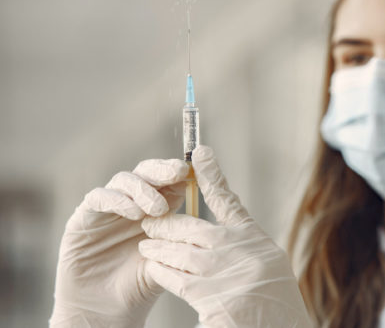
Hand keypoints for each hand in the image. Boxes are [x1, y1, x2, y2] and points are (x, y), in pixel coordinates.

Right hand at [50, 159, 189, 327]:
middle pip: (146, 172)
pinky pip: (99, 197)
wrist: (107, 310)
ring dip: (143, 189)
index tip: (193, 170)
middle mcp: (132, 203)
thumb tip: (205, 217)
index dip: (179, 171)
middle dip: (163, 170)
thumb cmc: (140, 284)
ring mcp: (107, 208)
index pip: (168, 179)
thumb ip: (180, 237)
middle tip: (177, 172)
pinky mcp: (84, 218)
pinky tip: (133, 213)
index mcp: (156, 209)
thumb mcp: (168, 259)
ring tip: (158, 209)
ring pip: (124, 180)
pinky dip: (117, 200)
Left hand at [138, 145, 311, 327]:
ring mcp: (220, 271)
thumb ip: (241, 241)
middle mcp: (235, 249)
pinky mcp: (207, 296)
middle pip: (189, 227)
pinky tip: (154, 268)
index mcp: (251, 237)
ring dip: (157, 248)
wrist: (278, 326)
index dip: (210, 174)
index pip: (226, 198)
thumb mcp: (266, 260)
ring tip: (146, 246)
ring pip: (175, 252)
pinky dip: (160, 270)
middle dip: (165, 224)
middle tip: (150, 221)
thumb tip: (212, 230)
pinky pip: (173, 278)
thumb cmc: (275, 297)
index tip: (199, 152)